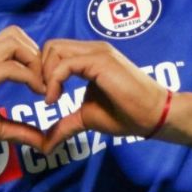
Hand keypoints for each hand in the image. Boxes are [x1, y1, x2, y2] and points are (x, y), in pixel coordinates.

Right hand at [0, 26, 46, 158]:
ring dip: (34, 62)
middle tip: (44, 81)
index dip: (34, 56)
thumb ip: (20, 130)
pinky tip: (36, 94)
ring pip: (14, 42)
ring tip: (40, 87)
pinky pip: (10, 68)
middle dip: (36, 54)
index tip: (44, 83)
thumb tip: (44, 142)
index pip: (13, 40)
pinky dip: (30, 78)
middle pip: (15, 33)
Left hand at [39, 39, 168, 152]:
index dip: (42, 72)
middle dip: (38, 70)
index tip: (44, 97)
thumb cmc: (126, 115)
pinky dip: (53, 81)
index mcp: (89, 57)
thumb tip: (45, 145)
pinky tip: (54, 101)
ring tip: (49, 98)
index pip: (54, 51)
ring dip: (44, 74)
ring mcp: (97, 52)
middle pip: (50, 46)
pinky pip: (65, 64)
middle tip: (42, 96)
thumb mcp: (86, 118)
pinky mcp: (100, 61)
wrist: (153, 116)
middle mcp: (92, 49)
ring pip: (54, 49)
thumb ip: (64, 125)